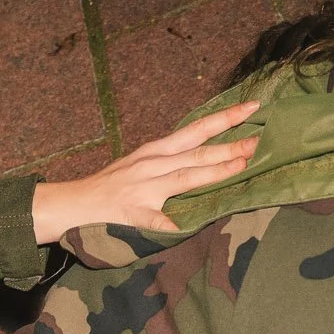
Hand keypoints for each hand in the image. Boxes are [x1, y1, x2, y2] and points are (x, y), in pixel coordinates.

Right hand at [29, 101, 262, 242]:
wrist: (74, 202)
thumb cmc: (110, 185)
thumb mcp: (140, 164)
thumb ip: (169, 161)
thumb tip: (203, 156)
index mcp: (156, 151)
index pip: (196, 130)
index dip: (224, 119)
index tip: (252, 106)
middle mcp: (152, 164)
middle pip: (197, 152)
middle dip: (229, 145)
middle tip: (258, 140)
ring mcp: (143, 188)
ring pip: (184, 177)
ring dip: (213, 171)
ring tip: (241, 165)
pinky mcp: (132, 213)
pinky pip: (152, 219)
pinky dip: (165, 222)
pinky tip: (179, 226)